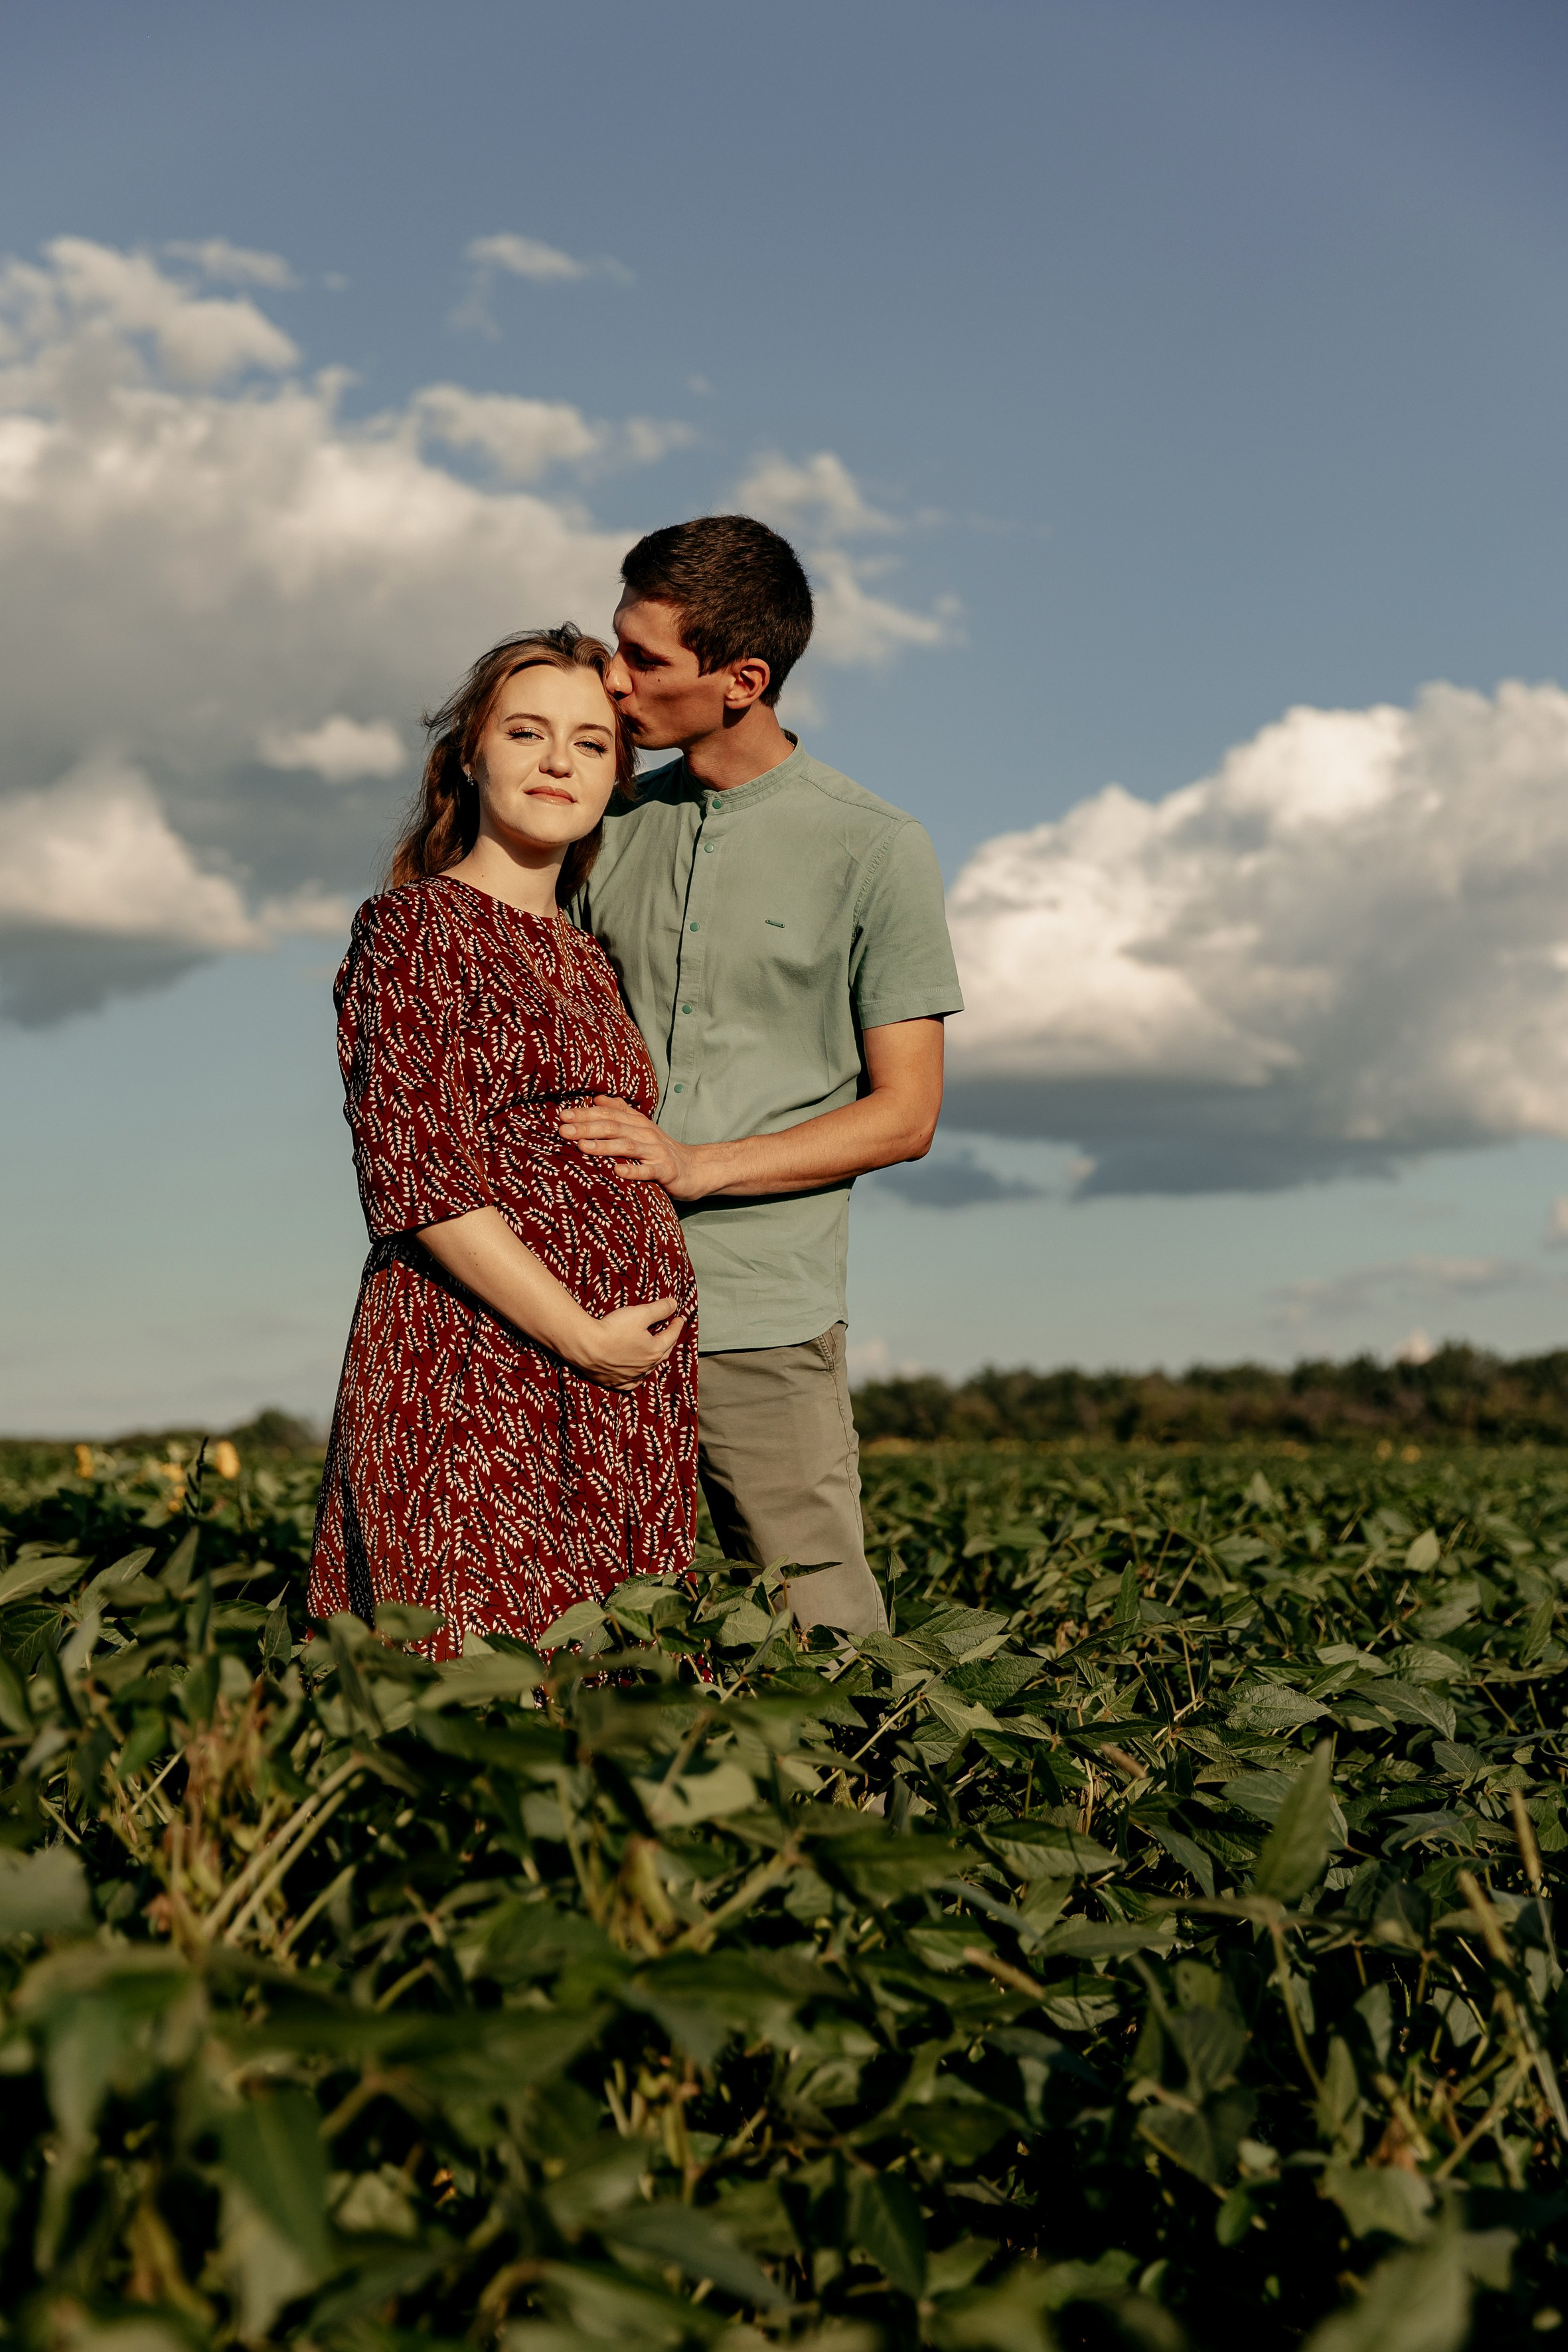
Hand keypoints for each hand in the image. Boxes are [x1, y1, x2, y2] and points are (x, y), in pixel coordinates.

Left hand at [558, 1096, 702, 1195]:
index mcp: (637, 1122)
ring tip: (583, 1146)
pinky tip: (617, 1171)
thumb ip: (620, 1112)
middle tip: (564, 1130)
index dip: (585, 1114)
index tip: (562, 1115)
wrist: (695, 1168)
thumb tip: (596, 1099)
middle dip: (588, 1128)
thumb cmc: (660, 1149)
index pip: (608, 1114)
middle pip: (614, 1127)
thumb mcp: (641, 1127)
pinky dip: (633, 1171)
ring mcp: (656, 1152)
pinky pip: (648, 1171)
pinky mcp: (666, 1171)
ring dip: (604, 1146)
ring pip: (628, 1146)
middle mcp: (646, 1133)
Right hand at [563, 1298, 686, 1390]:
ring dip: (654, 1359)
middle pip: (662, 1353)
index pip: (671, 1336)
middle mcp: (645, 1367)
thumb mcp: (640, 1313)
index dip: (676, 1325)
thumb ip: (659, 1309)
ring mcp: (630, 1376)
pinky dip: (636, 1379)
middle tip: (670, 1333)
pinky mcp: (615, 1381)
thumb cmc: (613, 1329)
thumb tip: (674, 1304)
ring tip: (655, 1351)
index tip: (679, 1318)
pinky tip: (636, 1377)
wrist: (586, 1346)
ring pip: (648, 1369)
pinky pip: (630, 1383)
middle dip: (668, 1341)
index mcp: (654, 1350)